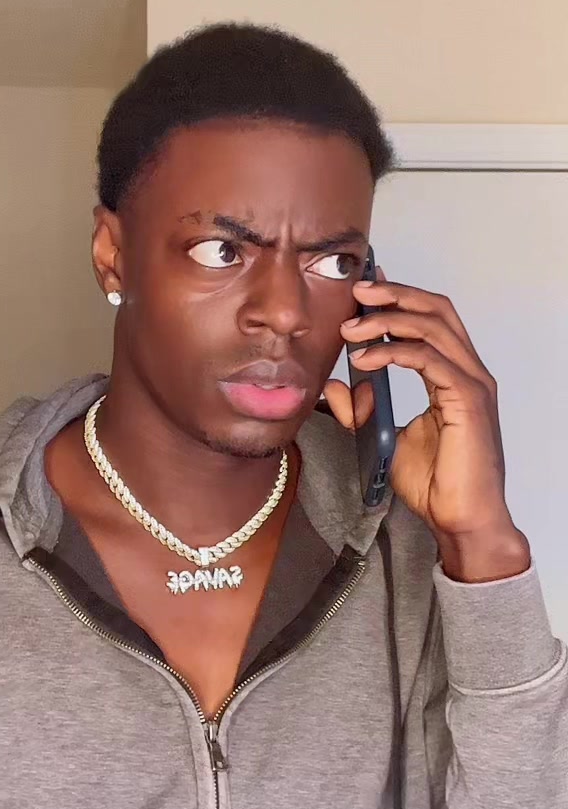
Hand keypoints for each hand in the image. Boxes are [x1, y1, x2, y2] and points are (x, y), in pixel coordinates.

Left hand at [323, 270, 530, 580]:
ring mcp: (472, 384)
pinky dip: (394, 352)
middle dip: (395, 294)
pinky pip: (429, 359)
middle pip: (437, 309)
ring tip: (352, 328)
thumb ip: (363, 410)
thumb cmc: (436, 485)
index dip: (400, 296)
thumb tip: (336, 384)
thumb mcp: (385, 439)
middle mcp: (469, 372)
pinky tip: (365, 360)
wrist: (461, 521)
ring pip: (433, 327)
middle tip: (356, 292)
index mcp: (455, 374)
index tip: (364, 288)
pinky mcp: (467, 401)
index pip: (431, 318)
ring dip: (388, 320)